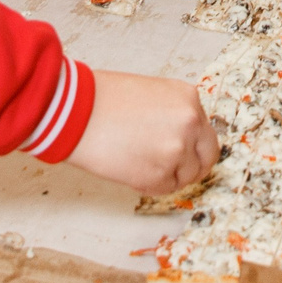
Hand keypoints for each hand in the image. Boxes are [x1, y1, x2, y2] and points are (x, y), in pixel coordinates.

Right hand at [66, 70, 218, 195]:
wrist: (74, 111)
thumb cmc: (102, 99)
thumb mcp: (150, 93)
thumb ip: (171, 113)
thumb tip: (179, 137)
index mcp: (188, 97)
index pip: (204, 131)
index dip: (191, 145)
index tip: (180, 152)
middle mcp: (190, 122)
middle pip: (207, 156)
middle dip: (191, 166)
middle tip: (171, 169)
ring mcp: (177, 149)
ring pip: (185, 176)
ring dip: (166, 175)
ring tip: (136, 161)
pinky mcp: (159, 174)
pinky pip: (165, 189)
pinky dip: (149, 185)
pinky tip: (129, 169)